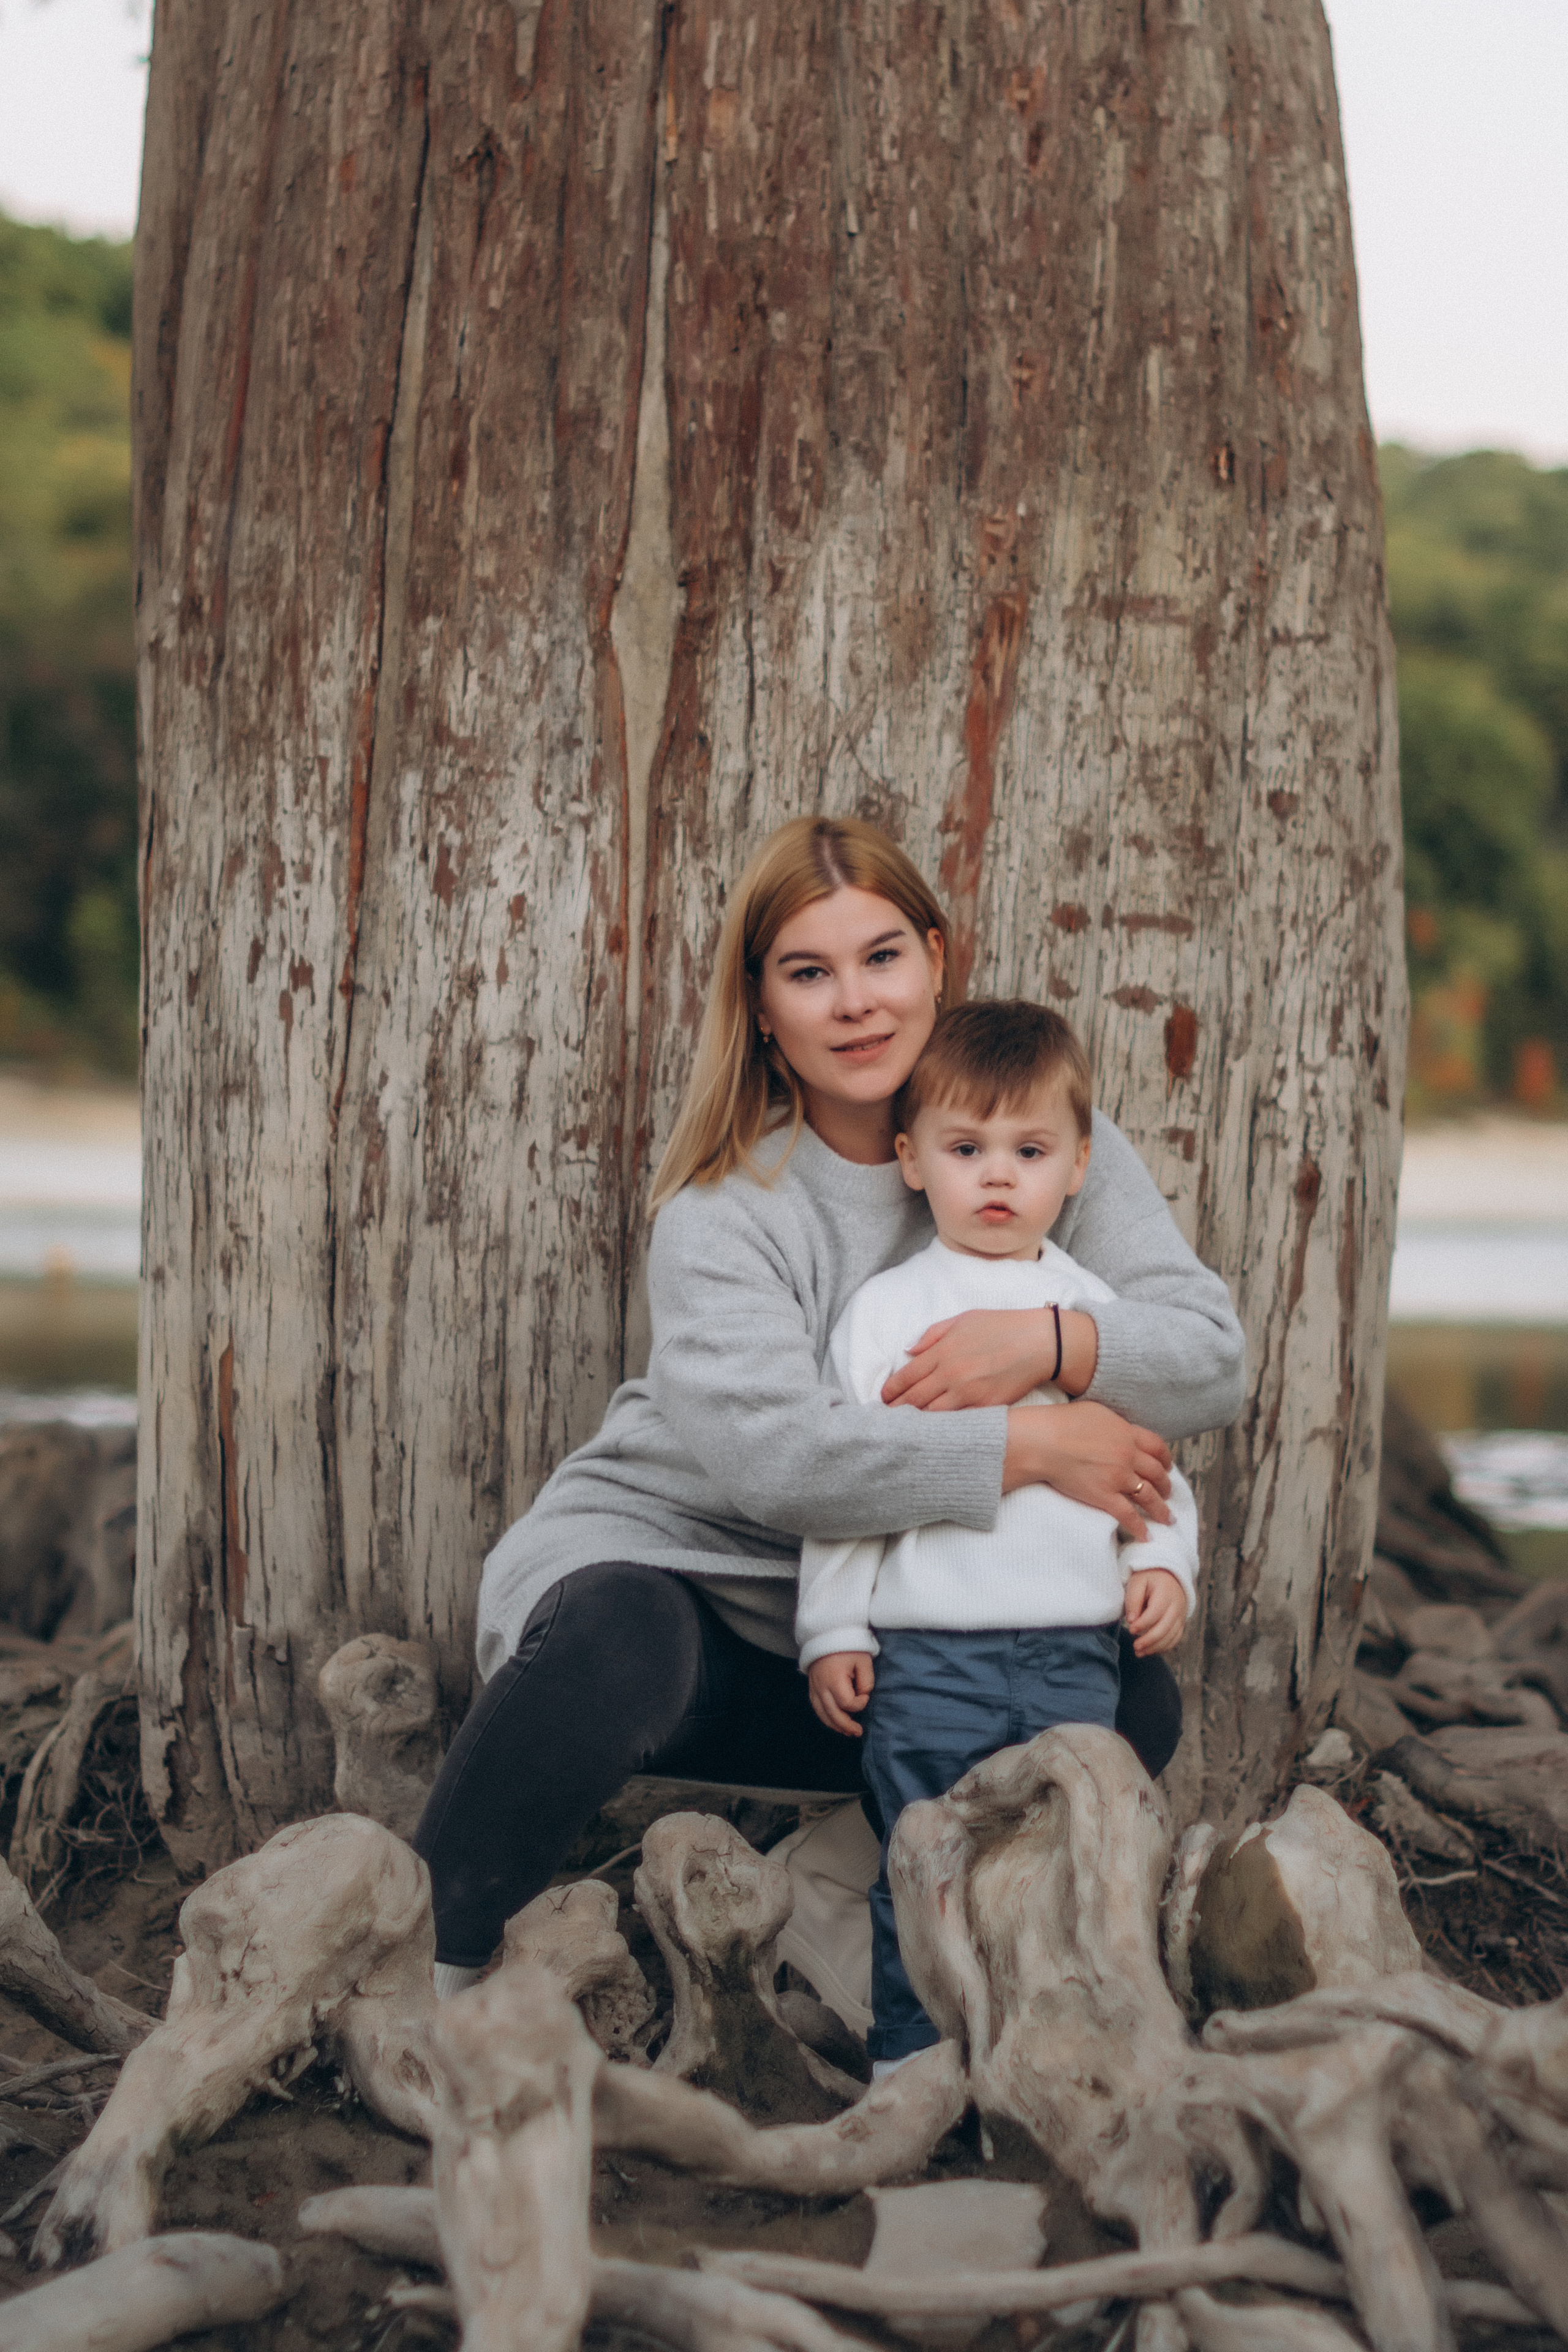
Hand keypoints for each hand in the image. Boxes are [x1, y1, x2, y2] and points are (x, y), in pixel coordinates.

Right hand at [807, 1652, 874, 1736]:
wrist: (828, 1632)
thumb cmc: (848, 1645)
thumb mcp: (863, 1660)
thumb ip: (866, 1681)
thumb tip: (862, 1696)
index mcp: (834, 1678)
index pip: (847, 1702)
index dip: (860, 1703)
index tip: (866, 1695)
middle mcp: (821, 1686)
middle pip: (833, 1713)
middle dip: (847, 1725)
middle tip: (858, 1732)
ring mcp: (814, 1687)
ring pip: (822, 1714)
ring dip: (835, 1725)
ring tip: (848, 1732)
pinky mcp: (811, 1686)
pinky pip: (816, 1707)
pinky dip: (825, 1718)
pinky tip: (834, 1722)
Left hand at [880, 1307, 1098, 1409]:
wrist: (1039, 1342)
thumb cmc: (1002, 1327)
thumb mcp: (963, 1320)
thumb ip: (932, 1335)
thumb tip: (909, 1352)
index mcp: (943, 1351)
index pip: (906, 1376)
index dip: (891, 1390)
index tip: (883, 1398)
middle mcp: (951, 1374)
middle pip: (914, 1399)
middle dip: (897, 1410)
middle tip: (886, 1419)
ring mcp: (968, 1393)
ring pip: (932, 1415)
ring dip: (916, 1422)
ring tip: (904, 1429)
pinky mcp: (985, 1407)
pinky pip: (957, 1422)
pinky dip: (943, 1428)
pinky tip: (934, 1432)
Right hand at [1002, 1401, 1173, 1538]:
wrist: (1043, 1441)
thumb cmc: (1063, 1422)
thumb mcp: (1097, 1413)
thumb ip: (1115, 1424)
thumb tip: (1121, 1430)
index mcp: (1127, 1433)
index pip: (1158, 1447)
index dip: (1166, 1458)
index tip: (1168, 1466)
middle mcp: (1128, 1456)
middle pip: (1157, 1473)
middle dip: (1166, 1486)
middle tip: (1168, 1493)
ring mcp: (1118, 1477)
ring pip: (1149, 1496)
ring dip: (1161, 1509)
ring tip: (1167, 1518)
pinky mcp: (1105, 1497)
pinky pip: (1129, 1516)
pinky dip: (1140, 1528)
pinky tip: (1146, 1536)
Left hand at [1124, 1568, 1188, 1656]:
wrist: (1167, 1574)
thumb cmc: (1148, 1578)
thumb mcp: (1137, 1582)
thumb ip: (1133, 1600)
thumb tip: (1131, 1621)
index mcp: (1166, 1592)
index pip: (1156, 1612)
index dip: (1143, 1623)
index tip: (1131, 1629)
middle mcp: (1177, 1605)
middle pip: (1165, 1627)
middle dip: (1150, 1640)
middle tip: (1135, 1646)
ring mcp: (1180, 1615)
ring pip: (1171, 1636)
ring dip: (1155, 1647)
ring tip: (1139, 1652)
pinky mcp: (1180, 1623)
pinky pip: (1175, 1638)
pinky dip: (1163, 1647)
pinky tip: (1150, 1650)